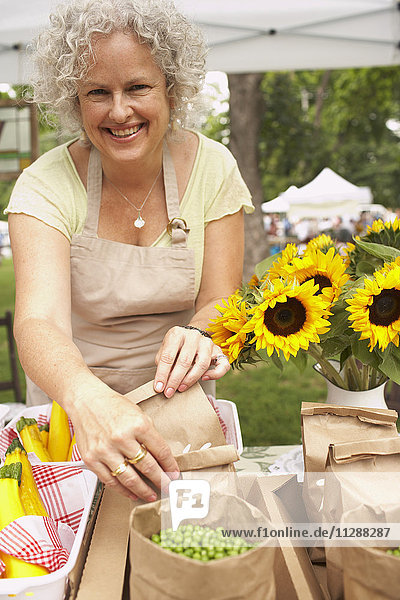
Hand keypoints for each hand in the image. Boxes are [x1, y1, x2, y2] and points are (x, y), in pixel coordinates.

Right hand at [68, 387, 179, 501]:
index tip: (174, 474)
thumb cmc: (112, 405)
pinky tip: (131, 493)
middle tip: (167, 487)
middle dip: (160, 480)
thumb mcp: (138, 414)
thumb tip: (161, 457)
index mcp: (138, 424)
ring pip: (129, 478)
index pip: (160, 451)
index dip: (170, 465)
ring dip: (143, 490)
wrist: (86, 400)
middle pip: (147, 467)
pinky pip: (110, 481)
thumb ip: (149, 435)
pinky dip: (122, 490)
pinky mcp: (92, 459)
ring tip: (151, 494)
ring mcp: (105, 450)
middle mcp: (122, 438)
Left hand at [154, 325, 229, 397]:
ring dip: (191, 379)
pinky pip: (222, 365)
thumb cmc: (175, 347)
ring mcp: (207, 342)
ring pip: (202, 364)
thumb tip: (162, 384)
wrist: (191, 337)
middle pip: (185, 360)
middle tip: (169, 392)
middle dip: (175, 379)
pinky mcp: (218, 351)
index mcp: (177, 334)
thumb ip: (163, 365)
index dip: (162, 374)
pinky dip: (215, 374)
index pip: (168, 356)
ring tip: (181, 388)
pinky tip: (204, 379)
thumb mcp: (165, 351)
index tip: (158, 388)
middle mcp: (193, 336)